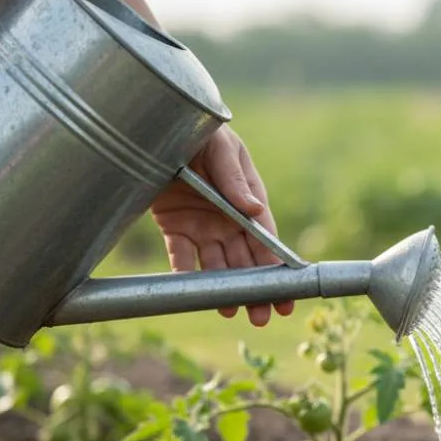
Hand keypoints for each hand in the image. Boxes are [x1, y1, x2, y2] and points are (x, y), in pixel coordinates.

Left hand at [150, 126, 296, 326]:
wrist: (151, 124)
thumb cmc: (199, 130)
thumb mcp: (221, 148)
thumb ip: (235, 178)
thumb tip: (255, 210)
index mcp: (246, 198)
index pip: (265, 237)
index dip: (276, 265)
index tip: (288, 291)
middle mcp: (227, 216)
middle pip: (245, 259)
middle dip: (256, 288)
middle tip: (264, 316)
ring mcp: (201, 223)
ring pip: (217, 264)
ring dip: (226, 288)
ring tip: (234, 312)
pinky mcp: (174, 227)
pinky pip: (180, 256)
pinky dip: (185, 275)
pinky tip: (193, 293)